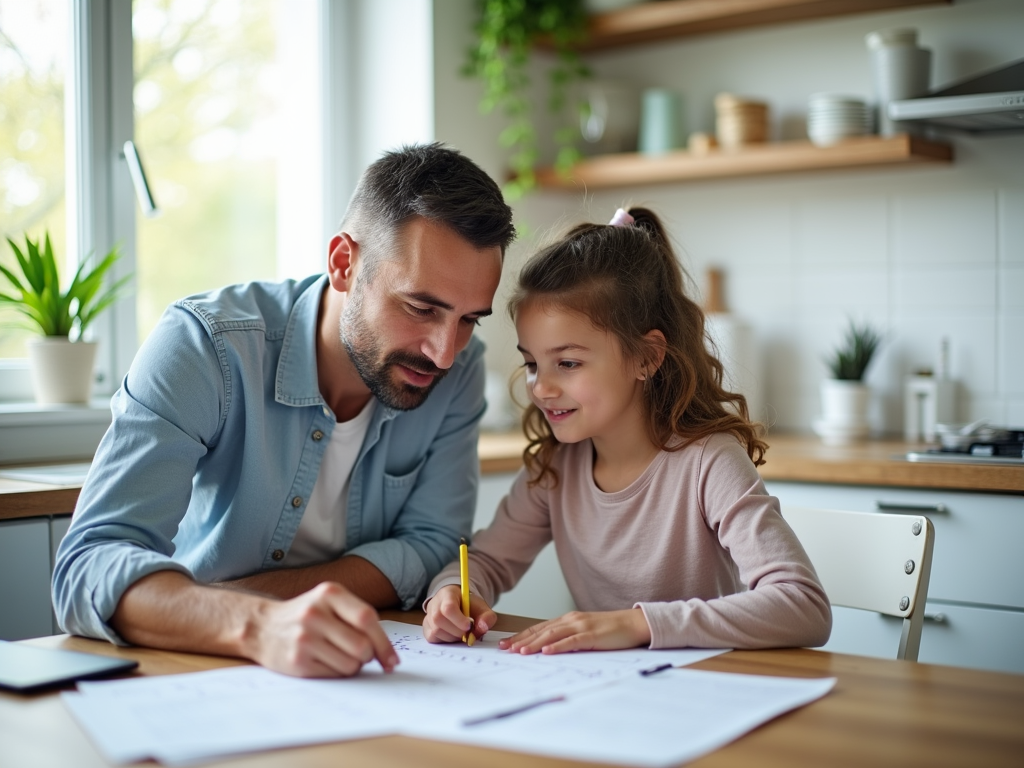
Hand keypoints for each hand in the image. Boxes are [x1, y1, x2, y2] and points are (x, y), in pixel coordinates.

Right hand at [243, 581, 398, 676]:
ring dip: (353, 666)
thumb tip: (388, 654)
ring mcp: (304, 639)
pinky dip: (337, 673)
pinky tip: (325, 662)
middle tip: (362, 655)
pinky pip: (334, 675)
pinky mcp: (297, 662)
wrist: (262, 627)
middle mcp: (315, 614)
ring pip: (350, 665)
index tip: (392, 660)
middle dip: (369, 656)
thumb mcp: (329, 602)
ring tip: (340, 656)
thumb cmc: (305, 615)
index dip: (384, 642)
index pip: (367, 619)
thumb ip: (358, 617)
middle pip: (362, 646)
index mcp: (329, 594)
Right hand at [422, 585, 496, 643]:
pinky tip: (452, 636)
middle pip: (438, 619)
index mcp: (448, 593)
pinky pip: (431, 637)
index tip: (469, 626)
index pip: (448, 607)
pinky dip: (444, 640)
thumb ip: (487, 617)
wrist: (460, 605)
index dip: (458, 619)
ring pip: (435, 631)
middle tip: (467, 632)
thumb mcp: (482, 608)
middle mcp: (434, 603)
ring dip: (451, 637)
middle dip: (456, 630)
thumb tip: (482, 628)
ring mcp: (428, 615)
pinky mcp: (426, 627)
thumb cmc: (470, 606)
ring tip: (461, 633)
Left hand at [499, 609, 651, 654]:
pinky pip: (571, 641)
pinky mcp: (592, 635)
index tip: (507, 644)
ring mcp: (581, 626)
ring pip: (552, 634)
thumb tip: (550, 650)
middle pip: (541, 630)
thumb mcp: (585, 631)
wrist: (633, 623)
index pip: (539, 628)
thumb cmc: (610, 630)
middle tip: (506, 649)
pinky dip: (558, 646)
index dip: (522, 635)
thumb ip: (569, 637)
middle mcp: (571, 620)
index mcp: (568, 619)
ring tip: (521, 652)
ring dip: (535, 643)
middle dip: (522, 640)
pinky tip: (547, 651)